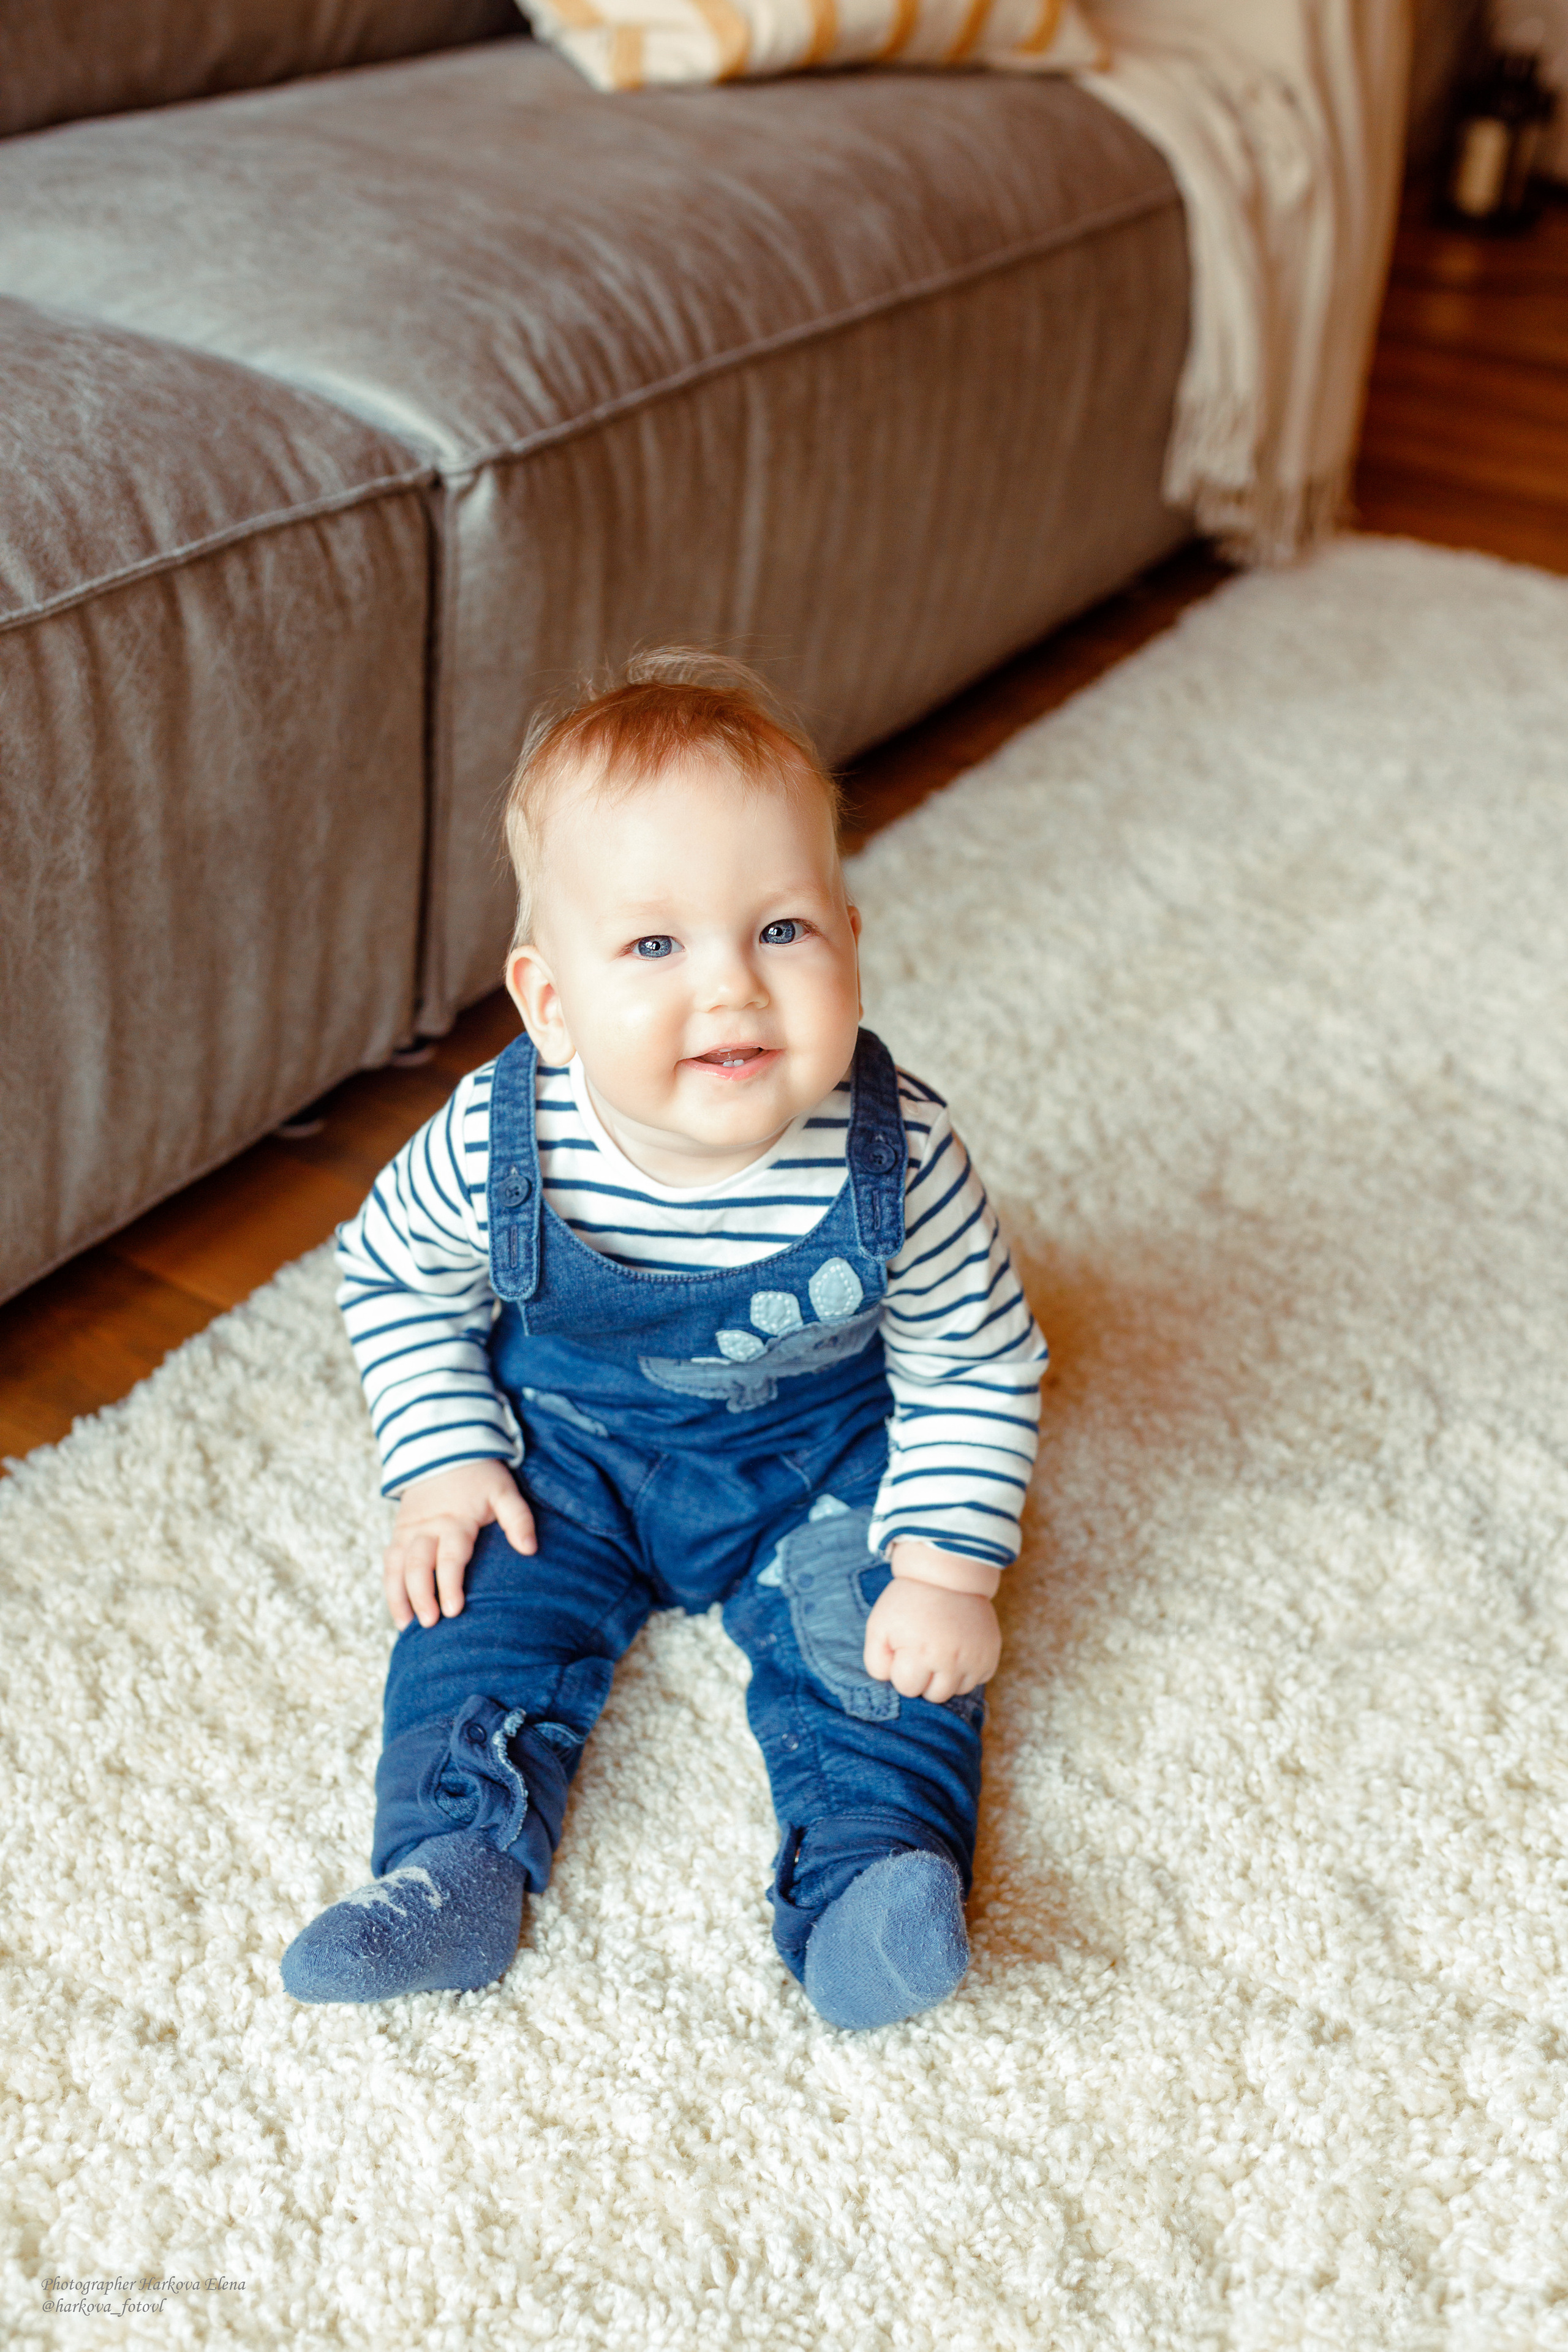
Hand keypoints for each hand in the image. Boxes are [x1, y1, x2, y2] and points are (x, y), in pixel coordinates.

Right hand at [382, 1460, 534, 1630]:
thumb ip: (518, 1518)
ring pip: (396, 1566)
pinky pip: (388, 1563)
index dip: (450, 1584)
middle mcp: (427, 1528)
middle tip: (429, 1624)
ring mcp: (408, 1531)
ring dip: (399, 1597)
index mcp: (455, 1520)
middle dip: (420, 1596)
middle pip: (417, 1566)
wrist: (444, 1449)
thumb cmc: (480, 1476)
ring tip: (406, 1626)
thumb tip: (530, 1549)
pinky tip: (398, 1612)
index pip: (450, 1557)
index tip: (453, 1610)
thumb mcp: (504, 1490)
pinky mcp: (398, 1533)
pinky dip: (390, 1588)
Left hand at [863, 1542, 1001, 1702]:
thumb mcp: (879, 1626)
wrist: (948, 1575)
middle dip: (924, 1678)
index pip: (907, 1688)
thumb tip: (890, 1683)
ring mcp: (974, 1660)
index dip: (902, 1670)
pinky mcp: (990, 1658)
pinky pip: (976, 1680)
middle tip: (923, 1650)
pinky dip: (966, 1670)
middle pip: (934, 1695)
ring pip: (956, 1691)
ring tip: (940, 1649)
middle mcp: (951, 1661)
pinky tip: (957, 1648)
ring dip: (945, 1677)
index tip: (905, 1648)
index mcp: (921, 1653)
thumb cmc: (908, 1602)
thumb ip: (876, 1662)